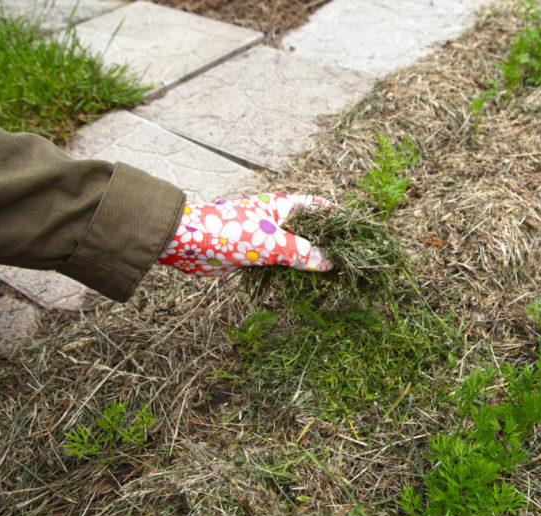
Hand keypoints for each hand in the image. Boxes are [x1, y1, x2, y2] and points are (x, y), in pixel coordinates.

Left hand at [158, 193, 333, 274]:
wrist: (185, 242)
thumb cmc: (229, 232)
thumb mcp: (272, 242)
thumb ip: (302, 252)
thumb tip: (330, 262)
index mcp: (281, 206)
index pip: (317, 206)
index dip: (336, 216)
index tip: (355, 229)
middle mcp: (275, 219)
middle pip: (307, 230)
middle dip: (325, 243)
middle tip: (347, 260)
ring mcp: (263, 237)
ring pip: (293, 249)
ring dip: (308, 261)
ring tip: (331, 276)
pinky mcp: (251, 255)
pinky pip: (278, 263)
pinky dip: (290, 272)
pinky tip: (303, 284)